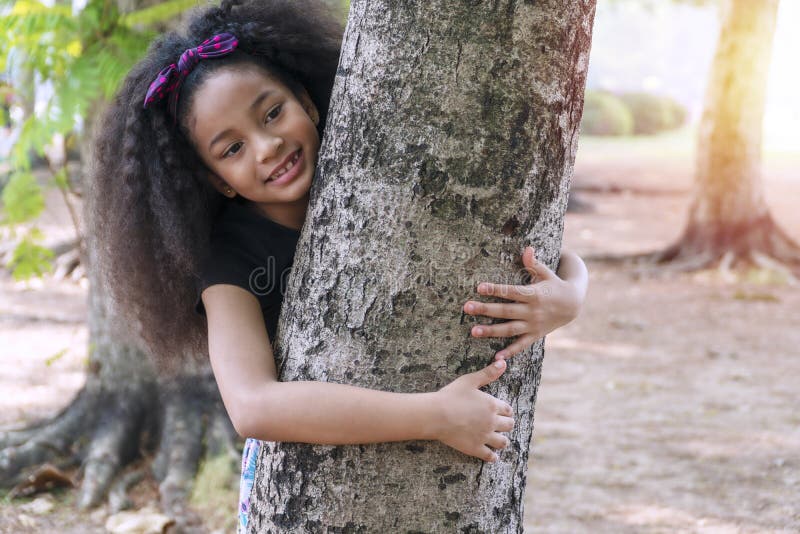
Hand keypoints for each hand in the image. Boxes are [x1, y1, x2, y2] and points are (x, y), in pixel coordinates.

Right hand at [434, 360, 514, 462]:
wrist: (437, 415)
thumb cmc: (451, 396)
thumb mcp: (470, 380)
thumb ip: (488, 373)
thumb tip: (503, 363)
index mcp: (492, 405)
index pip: (508, 410)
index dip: (506, 411)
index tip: (503, 412)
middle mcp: (492, 422)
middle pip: (509, 426)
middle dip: (507, 425)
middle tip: (502, 425)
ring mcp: (485, 436)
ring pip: (503, 442)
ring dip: (502, 441)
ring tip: (499, 440)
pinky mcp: (475, 448)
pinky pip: (490, 456)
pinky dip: (493, 457)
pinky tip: (492, 456)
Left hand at [463, 246, 582, 360]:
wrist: (573, 305)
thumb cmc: (554, 285)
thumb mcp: (547, 273)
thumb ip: (534, 264)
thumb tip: (527, 249)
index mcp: (534, 294)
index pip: (511, 292)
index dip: (495, 289)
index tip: (479, 287)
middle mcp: (532, 311)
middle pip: (506, 311)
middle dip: (485, 309)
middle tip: (467, 307)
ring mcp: (533, 325)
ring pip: (510, 329)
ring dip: (492, 331)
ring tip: (473, 331)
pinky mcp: (535, 335)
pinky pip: (521, 345)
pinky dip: (510, 351)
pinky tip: (496, 358)